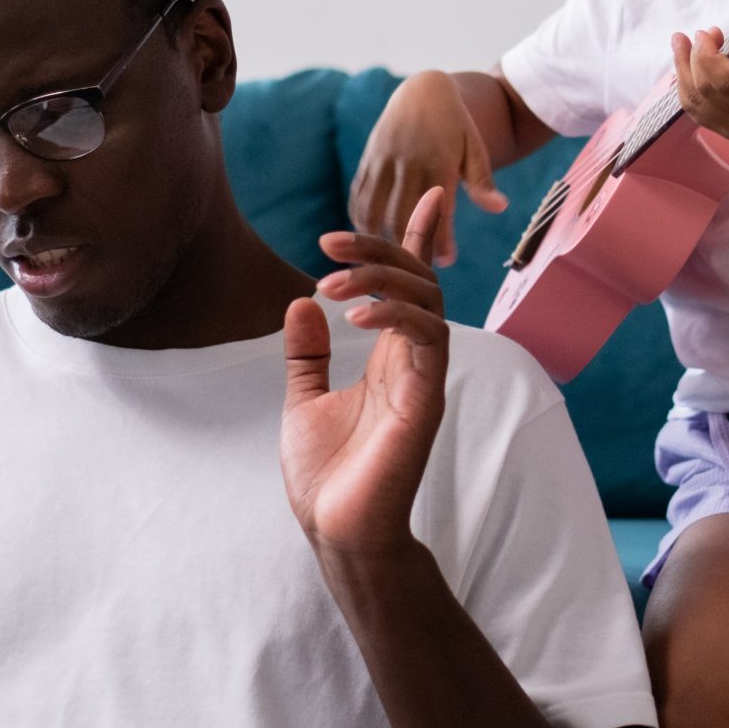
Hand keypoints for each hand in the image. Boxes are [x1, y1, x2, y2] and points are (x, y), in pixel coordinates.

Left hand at [279, 189, 451, 556]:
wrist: (336, 531)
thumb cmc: (326, 475)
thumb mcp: (303, 399)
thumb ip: (307, 352)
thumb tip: (300, 301)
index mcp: (389, 358)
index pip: (411, 286)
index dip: (416, 240)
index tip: (427, 197)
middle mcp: (412, 362)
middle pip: (419, 281)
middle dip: (381, 251)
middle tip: (330, 245)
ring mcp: (423, 380)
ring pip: (427, 302)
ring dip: (382, 280)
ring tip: (331, 283)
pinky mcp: (426, 401)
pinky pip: (428, 340)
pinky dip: (396, 316)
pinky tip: (355, 316)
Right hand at [350, 71, 507, 266]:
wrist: (421, 90)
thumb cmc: (456, 125)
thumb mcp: (474, 148)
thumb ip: (482, 181)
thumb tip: (500, 208)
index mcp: (438, 161)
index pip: (438, 210)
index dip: (440, 240)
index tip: (447, 263)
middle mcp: (407, 161)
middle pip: (400, 215)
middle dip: (408, 245)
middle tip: (416, 270)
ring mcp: (382, 160)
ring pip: (373, 210)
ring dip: (378, 239)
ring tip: (390, 261)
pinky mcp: (367, 161)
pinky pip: (358, 196)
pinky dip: (361, 222)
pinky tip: (370, 240)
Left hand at [667, 0, 728, 141]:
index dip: (707, 59)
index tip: (709, 32)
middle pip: (708, 91)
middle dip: (692, 58)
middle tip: (695, 35)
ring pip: (696, 103)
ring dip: (684, 70)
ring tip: (683, 43)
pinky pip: (696, 112)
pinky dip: (687, 85)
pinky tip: (688, 64)